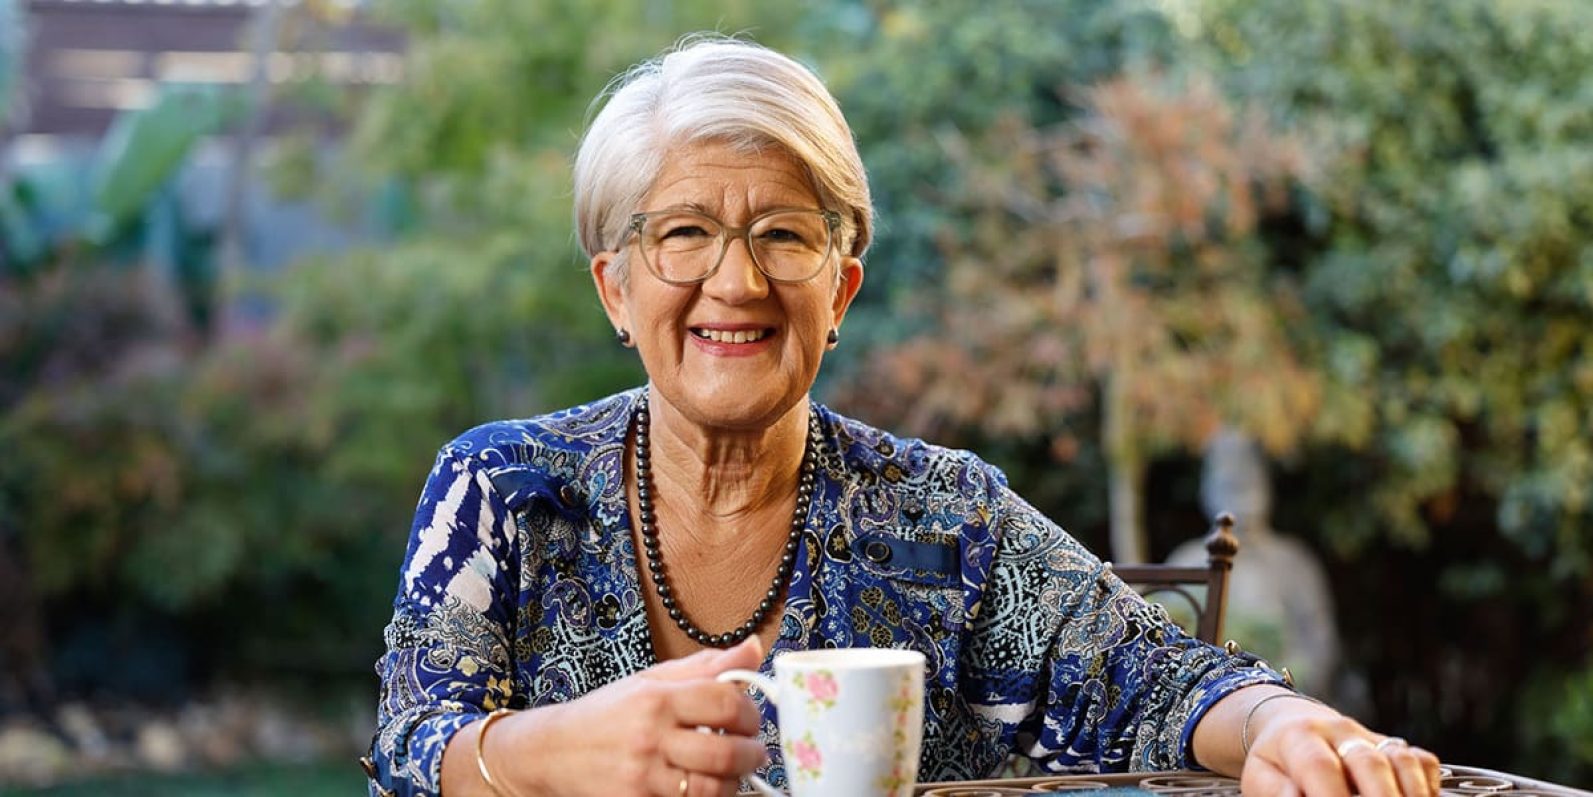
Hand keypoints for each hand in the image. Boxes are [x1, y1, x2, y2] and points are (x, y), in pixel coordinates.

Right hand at [502, 637, 768, 796]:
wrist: (552, 753)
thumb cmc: (607, 715)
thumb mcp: (651, 680)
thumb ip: (705, 667)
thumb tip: (754, 649)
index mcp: (657, 700)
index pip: (725, 702)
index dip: (751, 712)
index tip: (750, 719)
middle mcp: (650, 738)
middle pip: (726, 753)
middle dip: (752, 754)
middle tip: (753, 751)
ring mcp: (643, 779)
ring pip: (713, 790)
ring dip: (734, 783)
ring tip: (731, 772)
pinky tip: (705, 789)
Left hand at [1242, 699, 1440, 796]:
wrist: (1289, 724)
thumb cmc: (1276, 761)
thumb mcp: (1261, 776)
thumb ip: (1277, 792)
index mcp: (1300, 738)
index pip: (1320, 767)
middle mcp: (1340, 732)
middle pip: (1369, 762)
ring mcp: (1370, 737)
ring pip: (1401, 758)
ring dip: (1410, 793)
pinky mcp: (1392, 745)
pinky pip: (1422, 760)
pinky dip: (1427, 784)